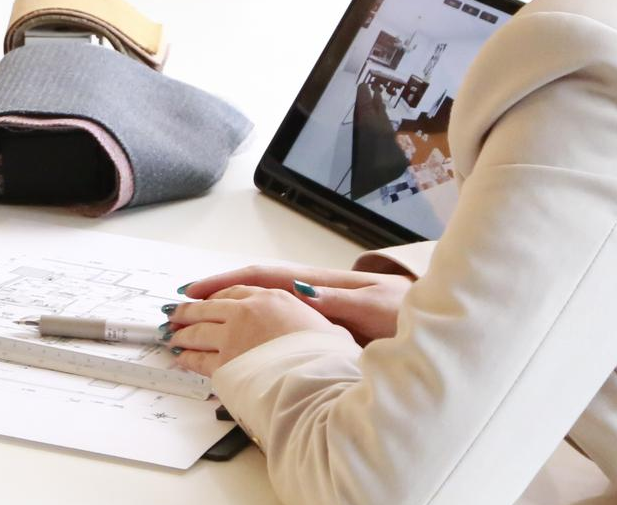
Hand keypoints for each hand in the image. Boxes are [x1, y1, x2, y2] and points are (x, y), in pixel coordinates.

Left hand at [165, 286, 350, 376]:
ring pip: (198, 330)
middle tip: (176, 313)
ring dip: (182, 333)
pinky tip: (181, 358)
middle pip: (209, 307)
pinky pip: (198, 358)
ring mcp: (233, 336)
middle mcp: (248, 312)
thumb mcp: (329, 328)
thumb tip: (316, 317)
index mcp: (273, 298)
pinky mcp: (223, 362)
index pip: (237, 291)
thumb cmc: (328, 357)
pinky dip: (186, 357)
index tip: (208, 298)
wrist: (317, 380)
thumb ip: (314, 319)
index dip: (218, 295)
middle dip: (189, 311)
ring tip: (172, 335)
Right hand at [174, 264, 411, 343]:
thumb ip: (336, 300)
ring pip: (260, 304)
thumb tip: (299, 291)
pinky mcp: (321, 324)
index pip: (260, 277)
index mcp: (318, 284)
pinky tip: (237, 339)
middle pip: (251, 288)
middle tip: (179, 309)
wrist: (437, 322)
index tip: (193, 292)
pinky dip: (250, 324)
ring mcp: (314, 306)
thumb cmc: (409, 313)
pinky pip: (276, 319)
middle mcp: (311, 291)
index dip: (224, 283)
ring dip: (227, 310)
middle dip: (213, 295)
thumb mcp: (372, 307)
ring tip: (195, 321)